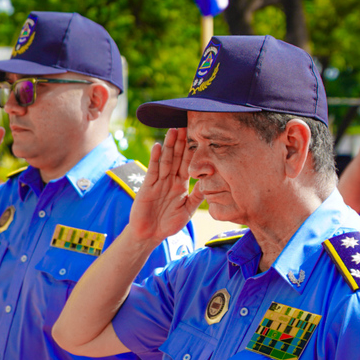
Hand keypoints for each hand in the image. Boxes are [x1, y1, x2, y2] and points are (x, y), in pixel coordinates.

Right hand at [129, 128, 203, 243]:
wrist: (149, 235)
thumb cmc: (168, 224)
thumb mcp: (187, 210)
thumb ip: (197, 197)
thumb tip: (211, 183)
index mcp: (181, 185)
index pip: (188, 164)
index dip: (193, 151)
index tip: (199, 136)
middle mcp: (170, 180)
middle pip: (177, 157)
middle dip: (181, 142)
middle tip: (186, 125)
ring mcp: (158, 182)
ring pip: (166, 160)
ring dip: (169, 145)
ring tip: (173, 130)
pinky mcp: (147, 186)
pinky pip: (152, 170)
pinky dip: (155, 158)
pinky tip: (157, 146)